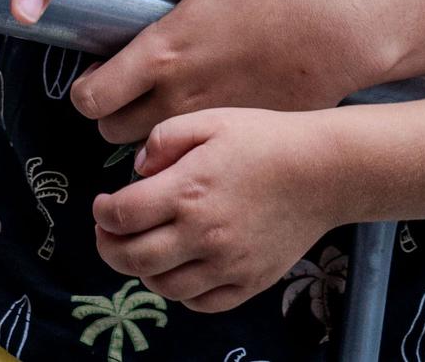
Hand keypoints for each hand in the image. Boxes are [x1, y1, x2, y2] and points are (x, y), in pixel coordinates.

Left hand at [68, 0, 379, 142]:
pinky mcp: (235, 135)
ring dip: (141, 131)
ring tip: (157, 99)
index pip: (90, 97)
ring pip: (146, 152)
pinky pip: (190, 155)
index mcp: (162, 53)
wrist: (339, 31)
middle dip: (108, 111)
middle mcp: (178, 96)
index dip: (84, 87)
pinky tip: (195, 111)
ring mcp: (207, 122)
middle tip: (126, 86)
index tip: (100, 69)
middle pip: (109, 130)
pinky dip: (182, 142)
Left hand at [93, 106, 339, 311]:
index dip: (101, 213)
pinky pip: (202, 303)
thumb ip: (162, 139)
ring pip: (164, 287)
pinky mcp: (250, 282)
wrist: (323, 171)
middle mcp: (203, 235)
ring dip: (141, 271)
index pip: (120, 216)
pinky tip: (177, 269)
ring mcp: (227, 264)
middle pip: (133, 259)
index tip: (101, 205)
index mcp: (186, 192)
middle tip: (107, 233)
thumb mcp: (207, 120)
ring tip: (139, 250)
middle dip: (108, 247)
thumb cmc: (265, 139)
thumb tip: (137, 169)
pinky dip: (180, 292)